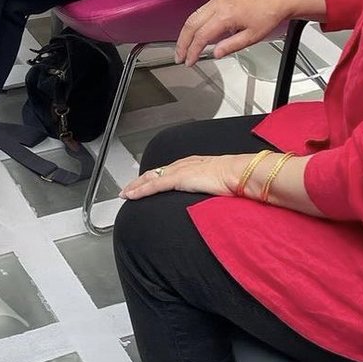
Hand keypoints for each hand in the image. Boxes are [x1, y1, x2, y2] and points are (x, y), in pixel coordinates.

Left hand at [119, 153, 254, 200]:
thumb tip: (212, 197)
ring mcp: (178, 171)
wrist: (237, 173)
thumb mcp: (218, 183)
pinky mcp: (177, 179)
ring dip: (135, 186)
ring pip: (150, 178)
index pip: (167, 171)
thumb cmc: (233, 179)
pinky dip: (140, 190)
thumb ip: (210, 187)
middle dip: (139, 181)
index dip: (154, 178)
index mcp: (192, 164)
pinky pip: (153, 185)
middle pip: (154, 173)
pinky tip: (131, 195)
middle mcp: (182, 165)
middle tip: (128, 189)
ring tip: (125, 194)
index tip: (145, 183)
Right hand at [175, 0, 296, 66]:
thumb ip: (231, 46)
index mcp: (226, 15)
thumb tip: (215, 54)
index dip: (193, 51)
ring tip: (183, 50)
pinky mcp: (216, 1)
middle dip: (182, 43)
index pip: (202, 36)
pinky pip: (198, 13)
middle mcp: (217, 6)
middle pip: (191, 25)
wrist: (274, 1)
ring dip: (184, 34)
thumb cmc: (266, 16)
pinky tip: (192, 37)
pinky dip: (192, 26)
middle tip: (180, 58)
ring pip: (192, 18)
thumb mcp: (251, 37)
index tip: (189, 62)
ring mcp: (215, 1)